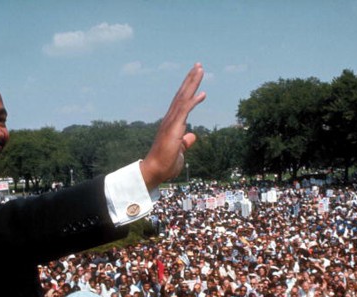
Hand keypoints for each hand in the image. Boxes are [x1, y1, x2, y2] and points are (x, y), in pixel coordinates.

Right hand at [140, 63, 205, 189]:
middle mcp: (170, 119)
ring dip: (192, 83)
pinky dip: (193, 101)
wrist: (154, 172)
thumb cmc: (165, 164)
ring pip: (183, 98)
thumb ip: (185, 141)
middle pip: (182, 94)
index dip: (189, 88)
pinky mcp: (173, 129)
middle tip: (198, 65)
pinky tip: (202, 93)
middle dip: (191, 79)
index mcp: (172, 123)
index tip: (196, 77)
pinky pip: (184, 111)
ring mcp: (171, 123)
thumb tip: (192, 135)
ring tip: (199, 69)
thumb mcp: (180, 151)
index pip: (182, 101)